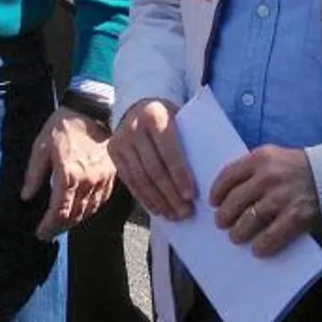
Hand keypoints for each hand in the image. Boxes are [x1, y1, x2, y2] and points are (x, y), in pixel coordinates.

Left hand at [22, 106, 115, 238]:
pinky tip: (79, 211)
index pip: (59, 212)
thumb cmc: (62, 127)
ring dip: (74, 222)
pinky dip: (89, 211)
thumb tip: (26, 197)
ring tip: (61, 225)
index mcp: (68, 175)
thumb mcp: (41, 146)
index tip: (40, 233)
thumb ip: (34, 174)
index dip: (48, 226)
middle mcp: (87, 182)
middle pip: (74, 216)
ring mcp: (101, 181)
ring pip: (88, 212)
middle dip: (59, 228)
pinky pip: (100, 202)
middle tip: (48, 233)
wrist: (91, 111)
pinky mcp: (111, 177)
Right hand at [110, 98, 197, 220]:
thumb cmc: (169, 118)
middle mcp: (134, 127)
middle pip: (154, 168)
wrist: (138, 106)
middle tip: (185, 212)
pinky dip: (144, 198)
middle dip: (170, 193)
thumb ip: (190, 139)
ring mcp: (121, 140)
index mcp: (155, 116)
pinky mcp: (112, 151)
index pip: (169, 151)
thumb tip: (208, 176)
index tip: (191, 196)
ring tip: (173, 215)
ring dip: (158, 200)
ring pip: (140, 178)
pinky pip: (129, 180)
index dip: (180, 175)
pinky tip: (157, 210)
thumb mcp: (180, 119)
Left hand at [210, 145, 320, 257]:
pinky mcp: (296, 216)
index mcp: (260, 158)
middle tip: (222, 223)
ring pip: (249, 219)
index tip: (213, 202)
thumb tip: (226, 192)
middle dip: (224, 215)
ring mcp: (282, 197)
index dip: (217, 191)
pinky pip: (271, 235)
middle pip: (235, 200)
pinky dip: (262, 245)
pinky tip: (257, 249)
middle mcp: (269, 176)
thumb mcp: (274, 158)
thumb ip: (253, 169)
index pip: (228, 175)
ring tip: (236, 236)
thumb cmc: (297, 169)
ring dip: (238, 232)